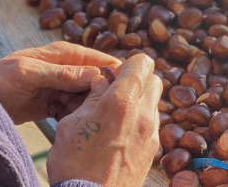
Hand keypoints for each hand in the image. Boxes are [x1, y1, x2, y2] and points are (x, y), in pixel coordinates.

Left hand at [0, 41, 120, 123]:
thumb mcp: (28, 74)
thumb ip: (60, 73)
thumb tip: (93, 74)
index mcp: (62, 54)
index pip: (96, 59)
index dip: (112, 72)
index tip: (124, 88)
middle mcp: (66, 69)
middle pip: (95, 81)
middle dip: (98, 95)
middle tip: (94, 110)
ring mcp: (60, 87)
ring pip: (86, 97)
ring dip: (84, 108)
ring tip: (73, 116)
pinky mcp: (54, 103)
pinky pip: (73, 109)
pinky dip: (73, 116)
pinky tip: (65, 121)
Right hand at [47, 54, 162, 186]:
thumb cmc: (75, 164)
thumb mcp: (72, 122)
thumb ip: (92, 97)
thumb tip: (102, 82)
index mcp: (122, 101)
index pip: (142, 62)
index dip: (127, 64)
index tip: (113, 75)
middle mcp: (143, 114)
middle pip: (154, 79)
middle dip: (136, 80)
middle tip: (115, 91)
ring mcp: (152, 133)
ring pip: (154, 101)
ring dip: (139, 99)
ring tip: (115, 114)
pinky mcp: (153, 149)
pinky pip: (152, 122)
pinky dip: (140, 118)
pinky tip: (121, 131)